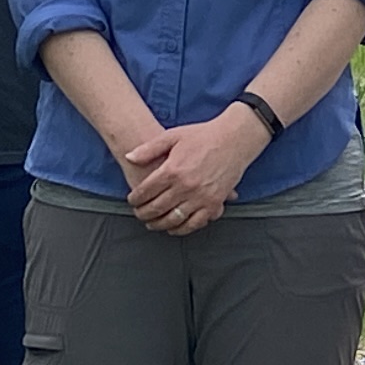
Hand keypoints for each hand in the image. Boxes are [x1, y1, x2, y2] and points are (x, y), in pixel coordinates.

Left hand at [121, 110, 264, 235]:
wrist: (234, 139)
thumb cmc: (204, 135)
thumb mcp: (173, 136)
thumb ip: (149, 149)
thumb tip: (130, 157)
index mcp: (172, 170)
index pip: (145, 191)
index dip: (135, 198)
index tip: (132, 200)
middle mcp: (185, 186)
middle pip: (156, 208)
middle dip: (143, 213)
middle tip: (139, 214)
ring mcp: (200, 197)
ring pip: (173, 219)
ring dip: (159, 224)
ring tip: (152, 223)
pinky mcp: (214, 203)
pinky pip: (195, 223)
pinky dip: (182, 229)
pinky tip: (174, 228)